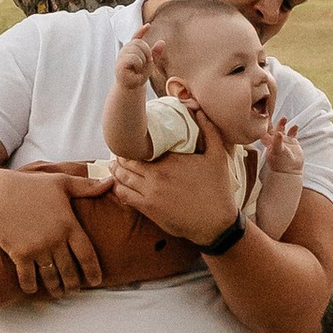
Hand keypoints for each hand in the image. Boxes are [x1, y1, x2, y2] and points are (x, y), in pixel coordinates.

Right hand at [0, 172, 102, 298]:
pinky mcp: (19, 254)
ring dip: (55, 288)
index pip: (87, 255)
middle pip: (70, 271)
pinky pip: (28, 278)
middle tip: (74, 289)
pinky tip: (33, 289)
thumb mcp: (61, 182)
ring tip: (58, 292)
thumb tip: (110, 181)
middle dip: (73, 284)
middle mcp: (55, 240)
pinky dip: (31, 286)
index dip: (93, 272)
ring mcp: (37, 249)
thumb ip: (87, 186)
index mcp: (69, 224)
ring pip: (51, 277)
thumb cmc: (31, 186)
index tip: (96, 281)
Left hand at [103, 139, 236, 245]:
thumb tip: (198, 109)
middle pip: (128, 161)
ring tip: (114, 165)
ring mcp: (150, 193)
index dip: (134, 142)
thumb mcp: (218, 156)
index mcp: (171, 160)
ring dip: (116, 170)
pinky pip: (124, 195)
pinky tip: (118, 184)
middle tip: (119, 151)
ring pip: (123, 177)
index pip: (143, 146)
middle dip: (121, 155)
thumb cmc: (218, 189)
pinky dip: (118, 188)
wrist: (216, 223)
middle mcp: (157, 175)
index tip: (131, 139)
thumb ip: (209, 130)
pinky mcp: (148, 208)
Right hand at [111, 30, 156, 92]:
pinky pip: (133, 58)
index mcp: (132, 49)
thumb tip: (162, 41)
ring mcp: (121, 56)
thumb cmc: (138, 76)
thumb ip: (155, 53)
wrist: (130, 88)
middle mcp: (125, 50)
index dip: (141, 31)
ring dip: (142, 60)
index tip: (148, 26)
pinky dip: (138, 64)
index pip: (136, 37)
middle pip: (139, 43)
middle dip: (146, 54)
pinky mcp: (120, 63)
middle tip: (143, 65)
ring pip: (137, 50)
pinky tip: (135, 69)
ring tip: (138, 69)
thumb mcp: (150, 64)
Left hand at [264, 114, 301, 173]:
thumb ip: (277, 142)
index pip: (264, 131)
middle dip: (272, 121)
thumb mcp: (278, 151)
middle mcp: (275, 140)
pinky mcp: (292, 142)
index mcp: (269, 142)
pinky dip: (294, 129)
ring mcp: (284, 141)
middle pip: (272, 128)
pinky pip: (292, 133)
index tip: (262, 116)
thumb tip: (278, 132)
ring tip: (284, 118)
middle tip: (271, 112)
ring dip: (282, 123)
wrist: (290, 170)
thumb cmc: (280, 163)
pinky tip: (295, 126)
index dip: (262, 124)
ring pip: (282, 129)